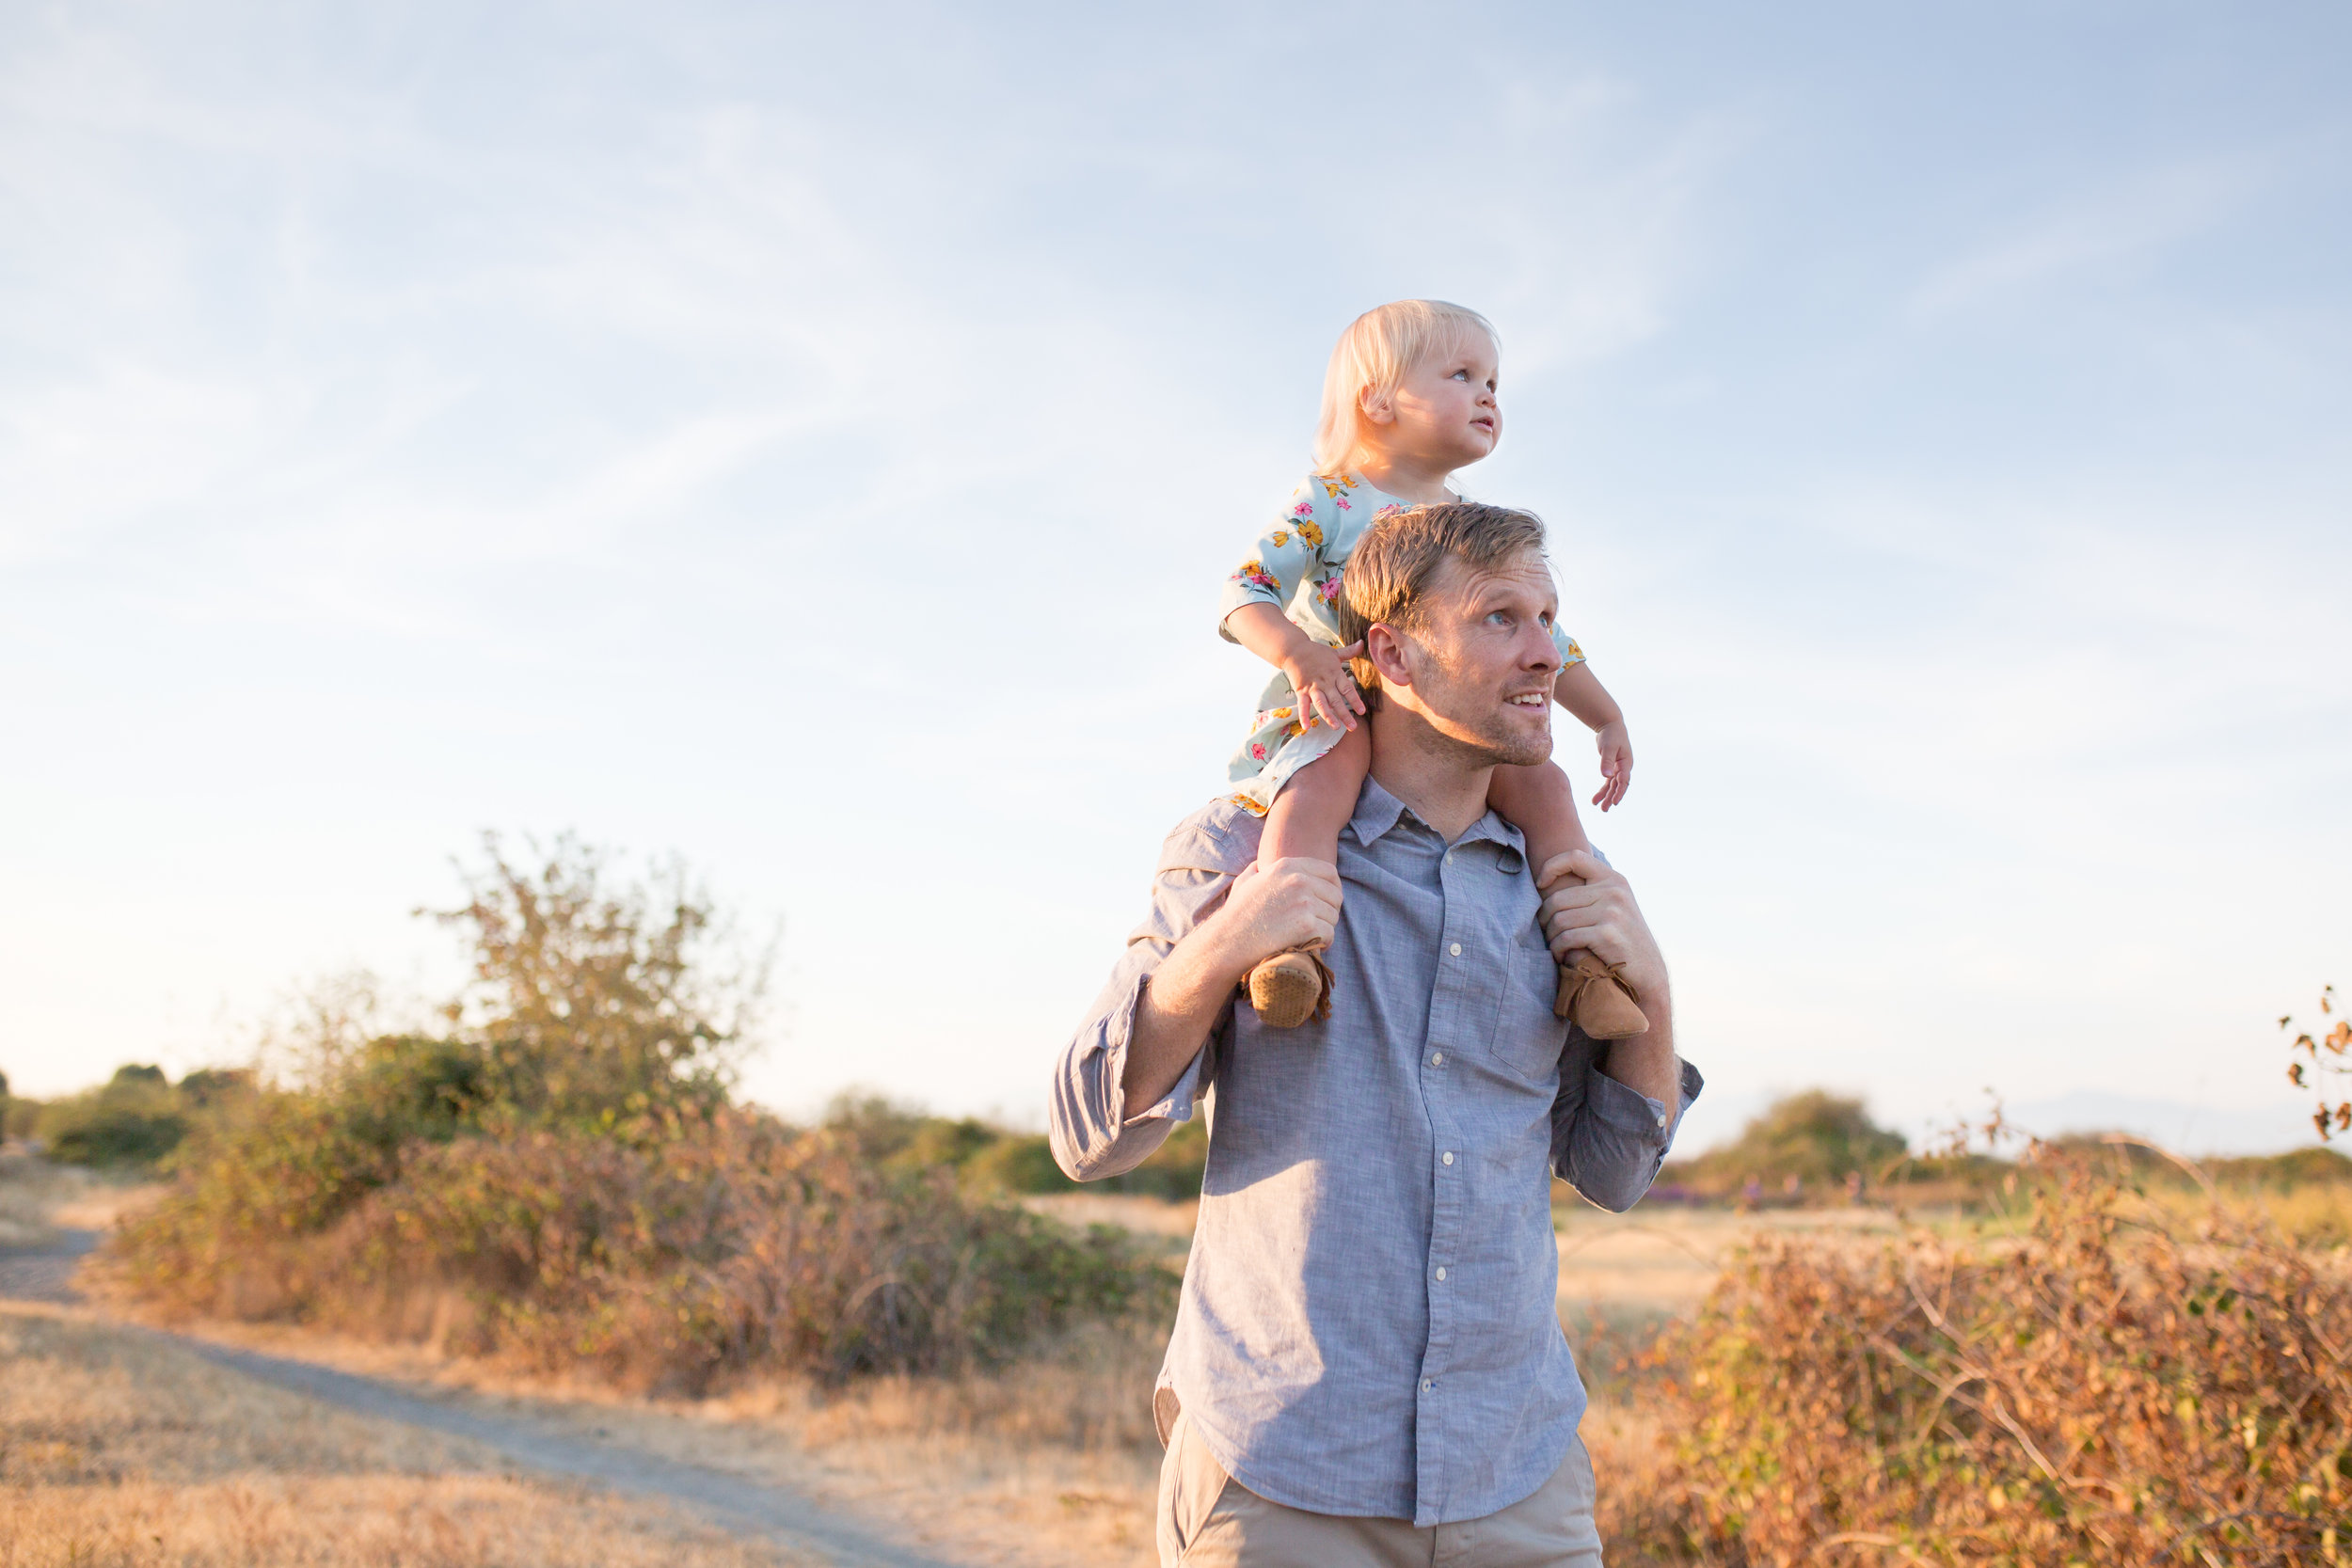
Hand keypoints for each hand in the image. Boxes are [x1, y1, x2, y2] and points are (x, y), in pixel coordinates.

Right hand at [1215, 857, 1341, 974]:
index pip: (1330, 872)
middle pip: (1335, 895)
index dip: (1332, 889)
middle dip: (1329, 911)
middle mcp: (1298, 879)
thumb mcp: (1244, 882)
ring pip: (1333, 916)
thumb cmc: (1236, 914)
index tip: (1326, 902)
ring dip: (1325, 928)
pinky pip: (1330, 934)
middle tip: (1317, 924)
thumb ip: (1256, 870)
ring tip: (1309, 935)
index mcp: (1287, 866)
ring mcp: (1304, 902)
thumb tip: (1259, 866)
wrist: (1229, 941)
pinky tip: (1311, 945)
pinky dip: (1324, 943)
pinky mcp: (1307, 925)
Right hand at [1280, 641, 1367, 733]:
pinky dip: (1304, 715)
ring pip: (1321, 704)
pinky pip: (1302, 705)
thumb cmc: (1315, 652)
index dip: (1355, 700)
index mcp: (1335, 673)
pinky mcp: (1301, 690)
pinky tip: (1306, 727)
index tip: (1362, 711)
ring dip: (1328, 716)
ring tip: (1335, 727)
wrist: (1293, 650)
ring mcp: (1312, 687)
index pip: (1347, 689)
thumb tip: (1362, 642)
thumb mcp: (1334, 652)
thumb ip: (1349, 652)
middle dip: (1345, 714)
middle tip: (1353, 727)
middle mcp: (1325, 682)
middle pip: (1336, 700)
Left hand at [1533, 850, 1666, 999]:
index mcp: (1614, 879)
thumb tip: (1547, 884)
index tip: (1541, 885)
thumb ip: (1592, 891)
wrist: (1650, 970)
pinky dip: (1558, 949)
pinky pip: (1566, 938)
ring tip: (1556, 946)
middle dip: (1545, 918)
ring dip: (1551, 937)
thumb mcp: (1615, 905)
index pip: (1574, 857)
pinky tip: (1562, 955)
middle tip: (1547, 931)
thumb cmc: (1624, 939)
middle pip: (1558, 898)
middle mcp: (1613, 891)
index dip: (1551, 866)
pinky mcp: (1606, 934)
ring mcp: (1611, 912)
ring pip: (1559, 920)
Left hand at [1591, 722, 1632, 810]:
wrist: (1610, 725)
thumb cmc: (1611, 734)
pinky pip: (1608, 782)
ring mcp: (1618, 768)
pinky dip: (1603, 789)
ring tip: (1600, 808)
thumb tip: (1606, 776)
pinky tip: (1596, 799)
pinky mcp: (1611, 767)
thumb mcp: (1608, 747)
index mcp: (1626, 763)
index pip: (1624, 780)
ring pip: (1613, 786)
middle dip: (1612, 797)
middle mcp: (1624, 767)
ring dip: (1607, 796)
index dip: (1619, 792)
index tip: (1614, 802)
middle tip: (1604, 809)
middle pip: (1618, 786)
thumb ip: (1606, 761)